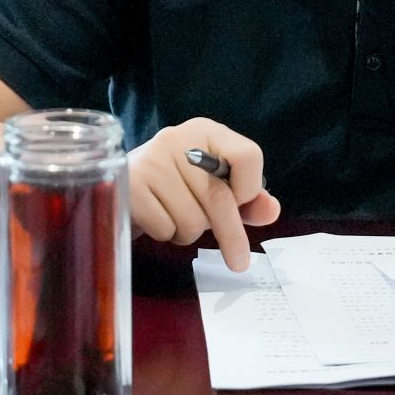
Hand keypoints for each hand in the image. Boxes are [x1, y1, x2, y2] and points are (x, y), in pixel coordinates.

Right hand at [127, 117, 281, 271]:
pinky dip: (166, 233)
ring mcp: (152, 159)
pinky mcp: (132, 185)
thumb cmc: (178, 186)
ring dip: (189, 232)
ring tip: (176, 218)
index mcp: (207, 132)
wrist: (123, 185)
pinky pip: (165, 227)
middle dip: (230, 233)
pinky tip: (158, 218)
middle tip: (239, 263)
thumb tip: (271, 211)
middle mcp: (179, 138)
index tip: (240, 205)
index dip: (248, 189)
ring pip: (192, 219)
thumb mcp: (215, 187)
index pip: (248, 156)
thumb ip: (248, 200)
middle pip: (220, 196)